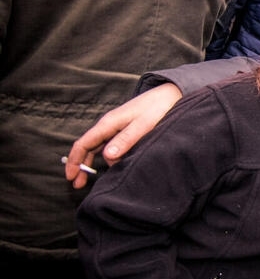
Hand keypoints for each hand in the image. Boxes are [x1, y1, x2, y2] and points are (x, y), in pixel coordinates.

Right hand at [64, 83, 182, 187]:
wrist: (170, 94)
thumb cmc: (158, 108)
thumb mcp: (143, 125)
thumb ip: (126, 140)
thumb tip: (108, 156)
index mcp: (109, 123)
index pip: (84, 143)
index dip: (75, 161)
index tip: (70, 177)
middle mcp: (109, 125)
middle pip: (88, 147)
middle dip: (80, 165)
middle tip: (77, 184)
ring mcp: (116, 127)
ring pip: (98, 147)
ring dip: (93, 162)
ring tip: (90, 179)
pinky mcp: (125, 129)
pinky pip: (109, 145)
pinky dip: (106, 157)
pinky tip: (111, 166)